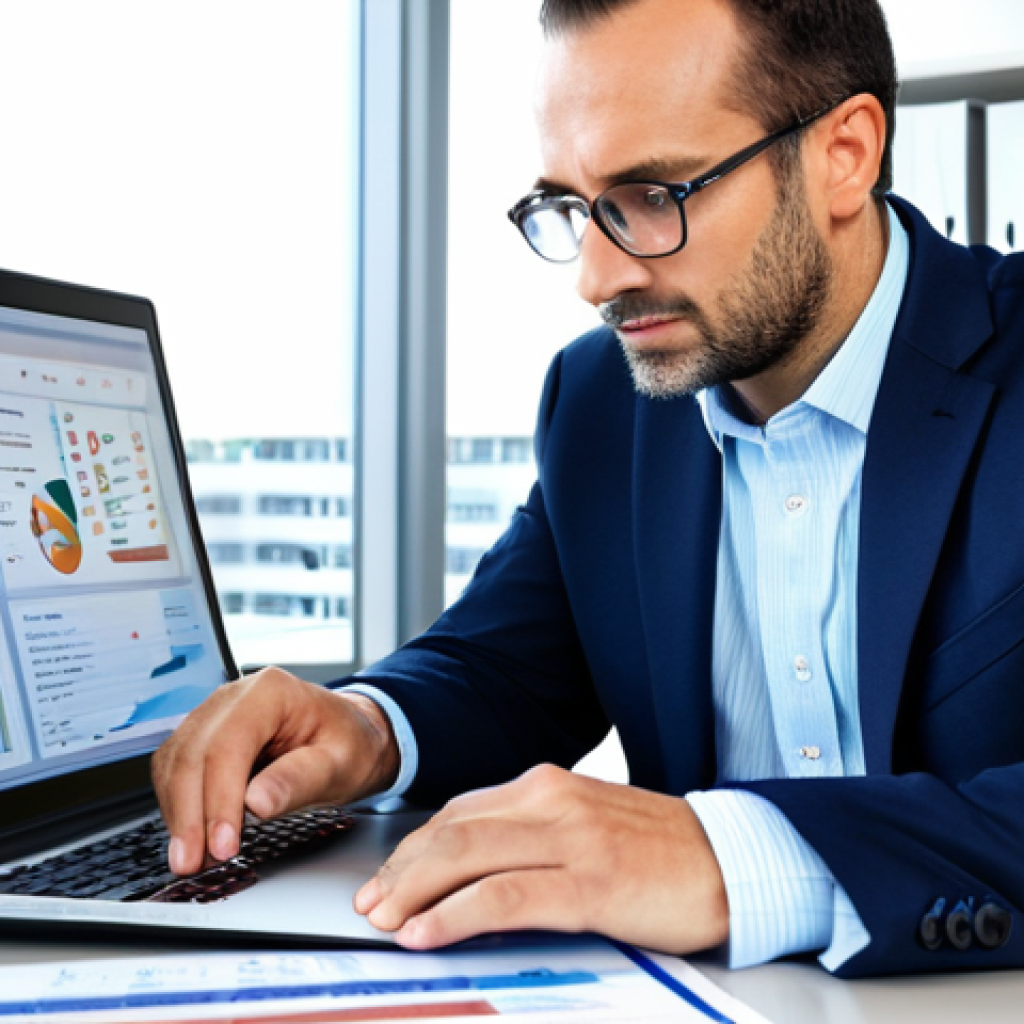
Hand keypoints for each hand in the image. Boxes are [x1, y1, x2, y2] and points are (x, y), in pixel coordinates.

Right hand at [151, 668, 398, 874]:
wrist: (351, 735)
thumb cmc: (351, 743)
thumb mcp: (341, 764)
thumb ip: (300, 780)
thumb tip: (255, 803)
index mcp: (270, 692)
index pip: (228, 745)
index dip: (219, 799)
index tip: (222, 845)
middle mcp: (234, 697)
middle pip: (193, 754)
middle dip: (189, 814)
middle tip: (194, 863)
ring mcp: (214, 715)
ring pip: (176, 764)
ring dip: (179, 815)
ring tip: (193, 859)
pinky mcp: (204, 737)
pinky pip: (177, 770)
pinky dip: (179, 806)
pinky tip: (192, 837)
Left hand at [354, 763, 728, 953]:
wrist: (731, 858)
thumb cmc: (657, 848)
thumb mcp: (583, 825)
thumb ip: (530, 835)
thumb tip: (470, 866)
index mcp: (546, 785)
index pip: (458, 812)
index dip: (413, 848)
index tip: (387, 879)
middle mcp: (551, 800)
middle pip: (450, 830)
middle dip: (399, 871)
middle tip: (370, 905)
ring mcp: (570, 838)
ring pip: (466, 855)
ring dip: (414, 890)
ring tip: (384, 921)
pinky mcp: (590, 882)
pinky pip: (505, 896)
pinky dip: (456, 914)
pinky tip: (429, 933)